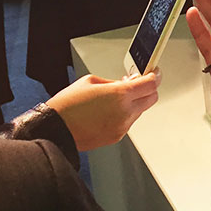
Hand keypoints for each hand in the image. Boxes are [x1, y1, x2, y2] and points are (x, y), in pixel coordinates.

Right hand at [45, 71, 160, 151]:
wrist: (55, 130)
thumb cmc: (67, 105)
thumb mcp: (90, 81)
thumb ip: (114, 82)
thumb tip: (127, 83)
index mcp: (120, 95)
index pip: (151, 84)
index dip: (154, 76)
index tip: (153, 73)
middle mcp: (125, 112)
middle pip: (152, 98)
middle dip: (148, 89)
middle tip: (138, 83)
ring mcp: (122, 126)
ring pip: (140, 111)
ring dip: (135, 102)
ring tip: (115, 98)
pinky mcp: (116, 137)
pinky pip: (128, 122)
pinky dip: (124, 114)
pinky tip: (108, 111)